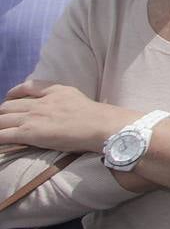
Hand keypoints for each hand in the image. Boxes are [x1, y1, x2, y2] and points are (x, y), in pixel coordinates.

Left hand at [0, 81, 132, 152]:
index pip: (27, 86)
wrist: (99, 125)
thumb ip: (62, 97)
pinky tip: (1, 141)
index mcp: (54, 91)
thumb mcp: (78, 97)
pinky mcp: (29, 132)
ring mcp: (33, 117)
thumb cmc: (95, 116)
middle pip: (8, 105)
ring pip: (2, 119)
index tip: (10, 98)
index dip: (14, 93)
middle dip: (2, 113)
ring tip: (2, 131)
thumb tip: (56, 106)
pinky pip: (3, 134)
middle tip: (5, 122)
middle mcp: (40, 102)